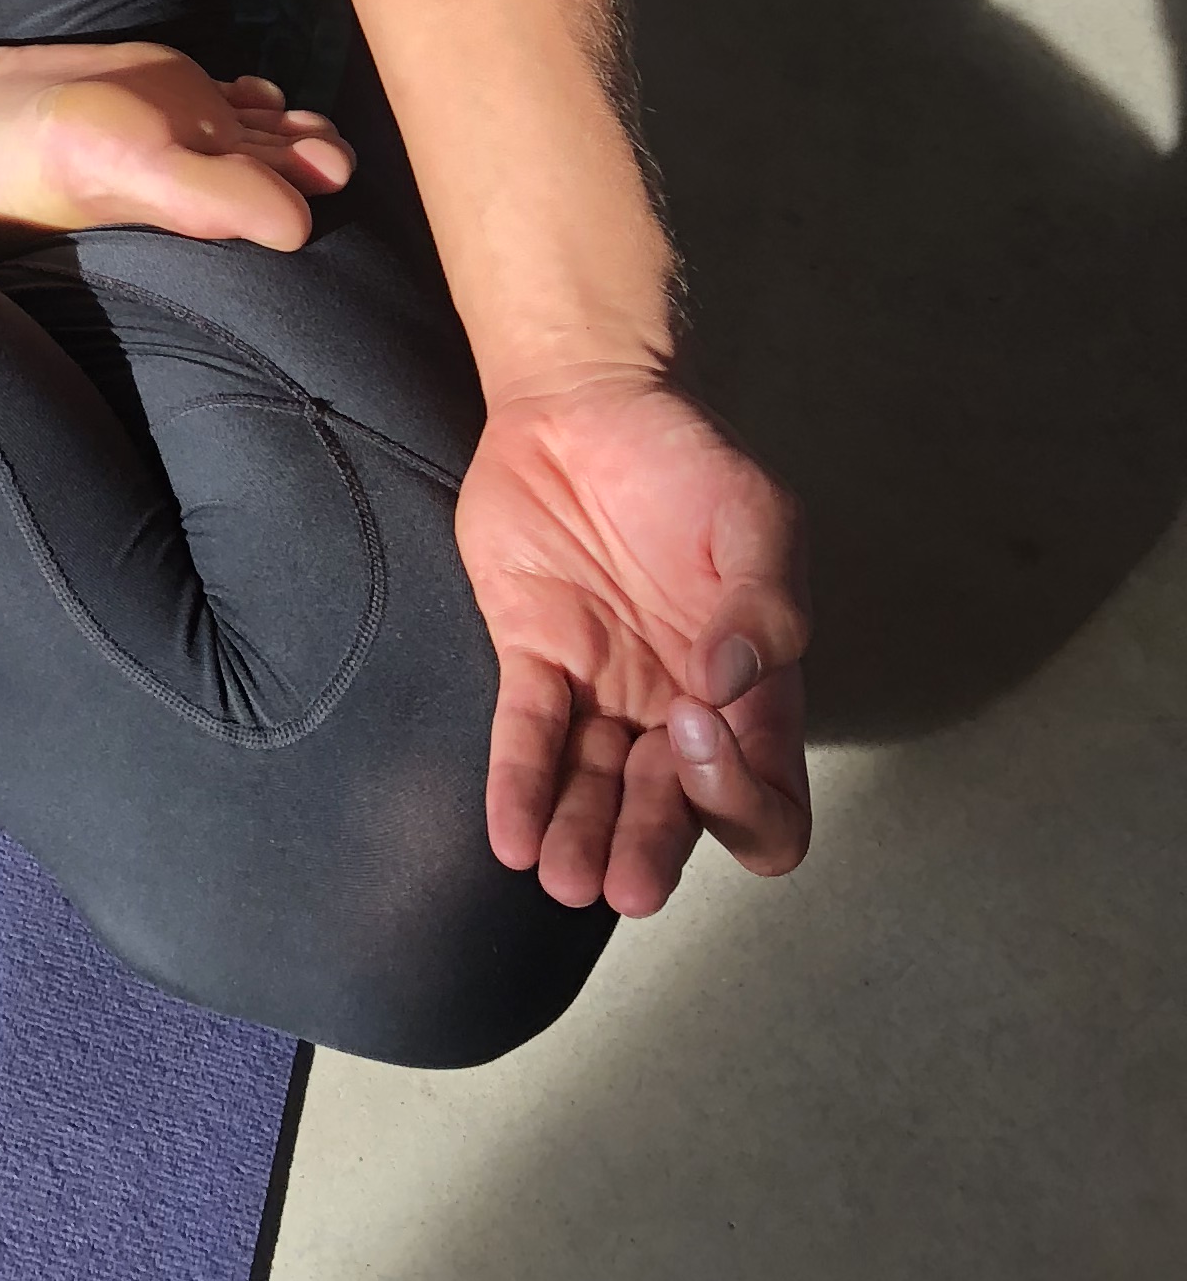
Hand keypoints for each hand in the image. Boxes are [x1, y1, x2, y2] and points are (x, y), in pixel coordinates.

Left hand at [455, 373, 809, 916]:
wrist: (588, 399)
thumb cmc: (688, 460)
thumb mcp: (758, 518)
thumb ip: (765, 603)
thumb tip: (734, 682)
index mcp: (751, 689)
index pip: (768, 793)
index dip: (744, 793)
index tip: (703, 732)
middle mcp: (678, 707)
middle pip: (676, 814)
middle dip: (651, 851)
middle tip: (626, 882)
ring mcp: (603, 688)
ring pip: (597, 792)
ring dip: (582, 839)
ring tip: (565, 877)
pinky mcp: (533, 658)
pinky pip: (528, 738)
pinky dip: (519, 788)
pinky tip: (511, 836)